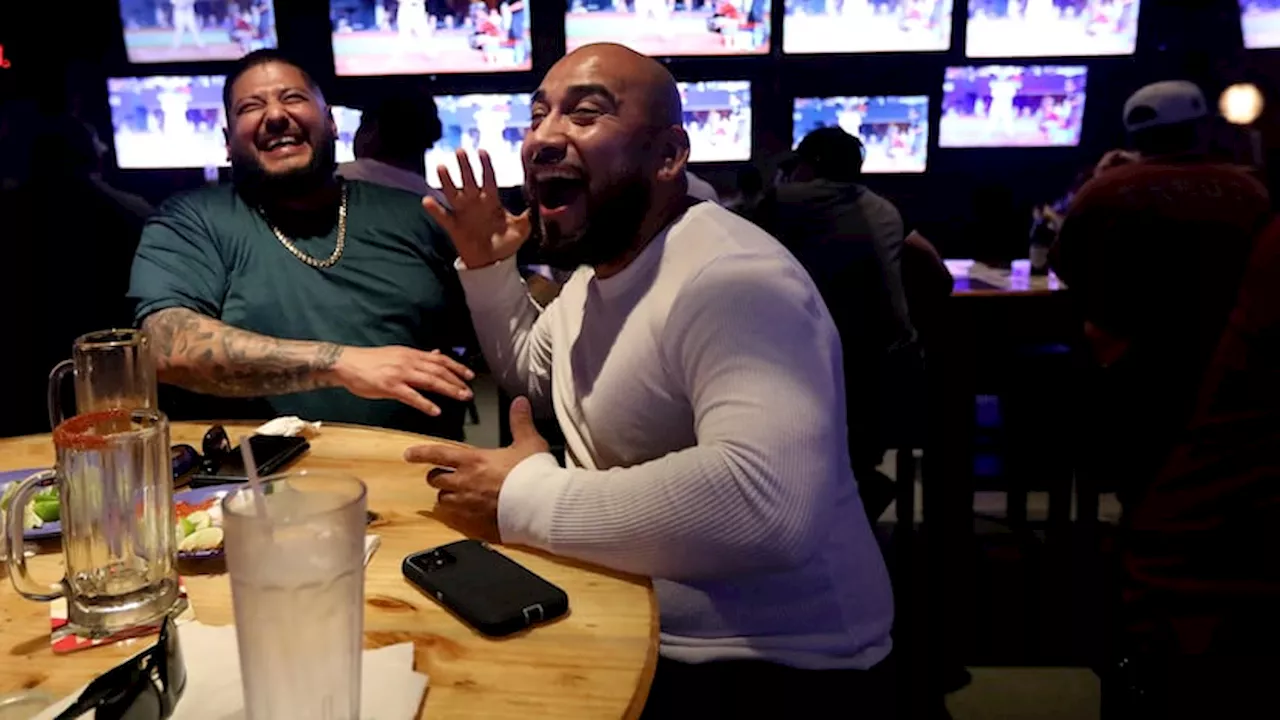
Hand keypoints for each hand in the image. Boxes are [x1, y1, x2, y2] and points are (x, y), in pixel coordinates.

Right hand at [332, 346, 474, 416]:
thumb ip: (417, 357)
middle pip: (439, 371)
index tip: (469, 375)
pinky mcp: (390, 386)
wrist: (346, 363)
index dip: (457, 367)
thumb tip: (436, 354)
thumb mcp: (397, 354)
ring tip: (460, 397)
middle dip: (457, 381)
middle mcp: (408, 362)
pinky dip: (425, 404)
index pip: (440, 359)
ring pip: (430, 381)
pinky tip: (435, 411)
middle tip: (469, 392)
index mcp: (411, 354)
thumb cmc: (370, 361)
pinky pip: (412, 396)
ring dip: (448, 389)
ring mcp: (400, 374)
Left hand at [404, 397, 548, 541]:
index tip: (409, 454)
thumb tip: (520, 402)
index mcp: (474, 461)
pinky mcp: (477, 523)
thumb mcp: (529, 442)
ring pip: (444, 501)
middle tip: (442, 475)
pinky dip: (461, 515)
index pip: (438, 454)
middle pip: (435, 480)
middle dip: (436, 476)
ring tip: (456, 494)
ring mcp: (469, 505)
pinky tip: (471, 513)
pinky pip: (459, 520)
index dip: (421, 453)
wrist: (541, 504)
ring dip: (447, 496)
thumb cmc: (533, 474)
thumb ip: (520, 422)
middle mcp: (465, 483)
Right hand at [424, 149, 531, 268]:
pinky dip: (434, 209)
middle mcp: (475, 204)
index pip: (488, 179)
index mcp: (492, 201)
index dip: (485, 166)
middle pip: (468, 180)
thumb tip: (536, 206)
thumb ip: (527, 217)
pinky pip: (443, 216)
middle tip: (460, 151)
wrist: (493, 262)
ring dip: (447, 181)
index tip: (482, 152)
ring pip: (453, 193)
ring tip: (442, 167)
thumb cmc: (507, 244)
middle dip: (465, 166)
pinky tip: (426, 200)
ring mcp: (463, 214)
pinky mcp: (454, 227)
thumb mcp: (522, 229)